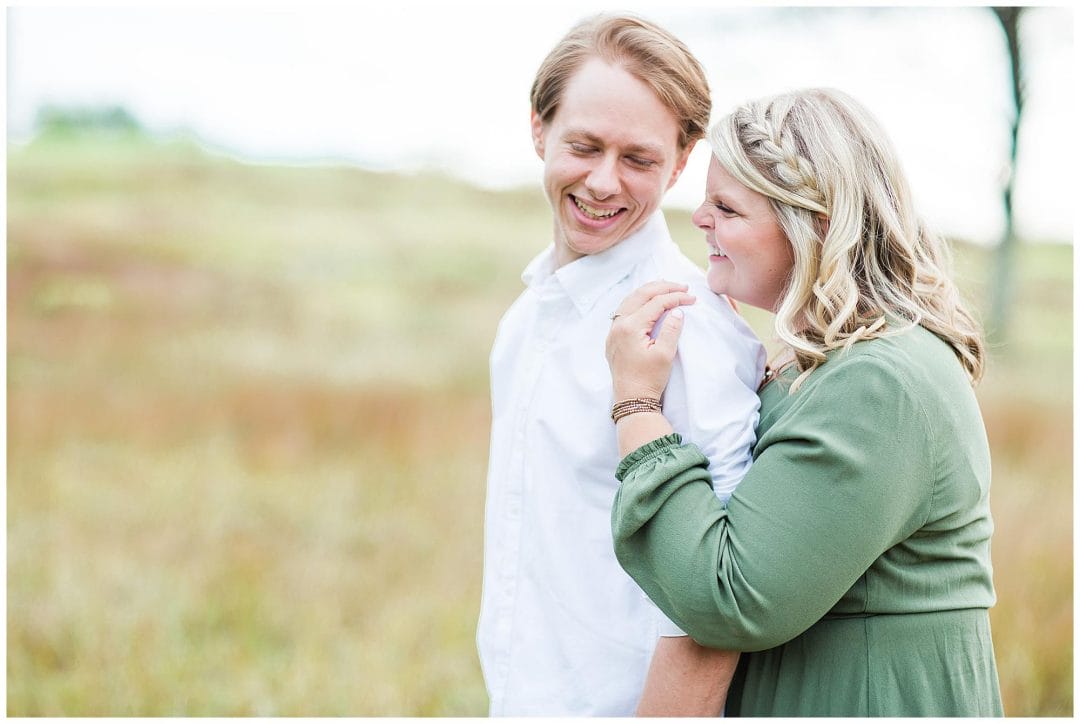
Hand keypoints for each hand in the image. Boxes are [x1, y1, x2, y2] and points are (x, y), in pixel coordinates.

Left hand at [606, 281, 695, 400]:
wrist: (632, 399)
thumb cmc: (649, 379)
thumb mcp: (665, 354)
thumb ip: (671, 329)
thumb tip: (677, 310)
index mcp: (630, 327)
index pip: (656, 303)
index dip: (676, 298)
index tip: (692, 298)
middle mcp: (618, 325)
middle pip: (640, 295)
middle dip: (662, 287)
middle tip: (682, 287)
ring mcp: (613, 332)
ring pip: (630, 300)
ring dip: (649, 292)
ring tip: (667, 288)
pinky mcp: (613, 338)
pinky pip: (624, 311)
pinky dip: (638, 302)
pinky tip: (648, 303)